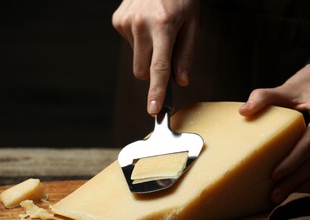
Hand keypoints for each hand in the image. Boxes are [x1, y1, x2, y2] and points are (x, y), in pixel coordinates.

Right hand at [112, 0, 198, 114]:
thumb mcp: (192, 23)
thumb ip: (185, 54)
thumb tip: (180, 81)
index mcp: (163, 26)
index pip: (159, 67)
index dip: (157, 91)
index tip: (153, 109)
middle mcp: (140, 24)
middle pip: (142, 71)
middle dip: (153, 70)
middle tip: (165, 49)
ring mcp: (126, 22)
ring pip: (136, 59)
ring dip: (146, 53)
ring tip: (156, 30)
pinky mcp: (117, 20)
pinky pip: (129, 45)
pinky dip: (139, 40)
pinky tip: (145, 23)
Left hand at [239, 64, 309, 203]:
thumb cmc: (305, 87)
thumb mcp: (286, 88)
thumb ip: (264, 97)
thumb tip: (243, 111)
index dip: (294, 159)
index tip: (274, 173)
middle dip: (294, 180)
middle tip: (273, 194)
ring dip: (302, 187)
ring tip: (280, 199)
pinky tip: (296, 194)